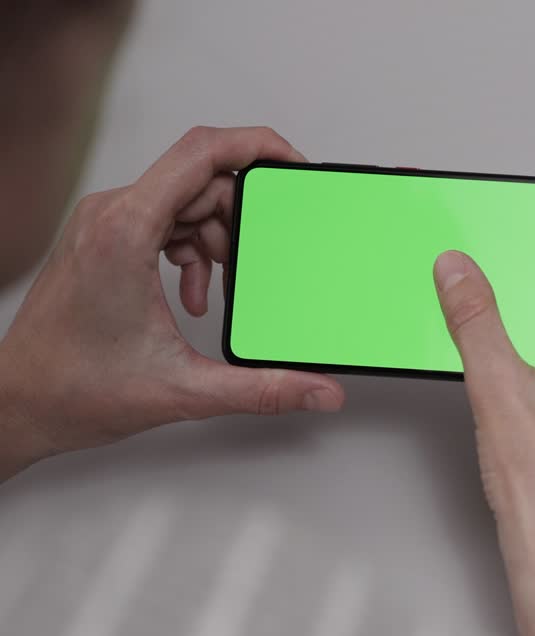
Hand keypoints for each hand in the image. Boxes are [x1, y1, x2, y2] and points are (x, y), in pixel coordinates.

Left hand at [0, 126, 343, 471]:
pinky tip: (194, 295)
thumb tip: (320, 391)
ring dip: (216, 240)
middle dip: (241, 220)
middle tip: (256, 265)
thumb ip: (264, 390)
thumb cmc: (74, 389)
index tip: (293, 164)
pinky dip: (191, 250)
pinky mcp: (101, 239)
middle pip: (201, 180)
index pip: (201, 152)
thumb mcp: (185, 390)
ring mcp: (102, 224)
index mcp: (125, 231)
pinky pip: (163, 220)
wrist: (18, 404)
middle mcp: (109, 214)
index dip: (257, 146)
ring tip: (222, 289)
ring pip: (184, 200)